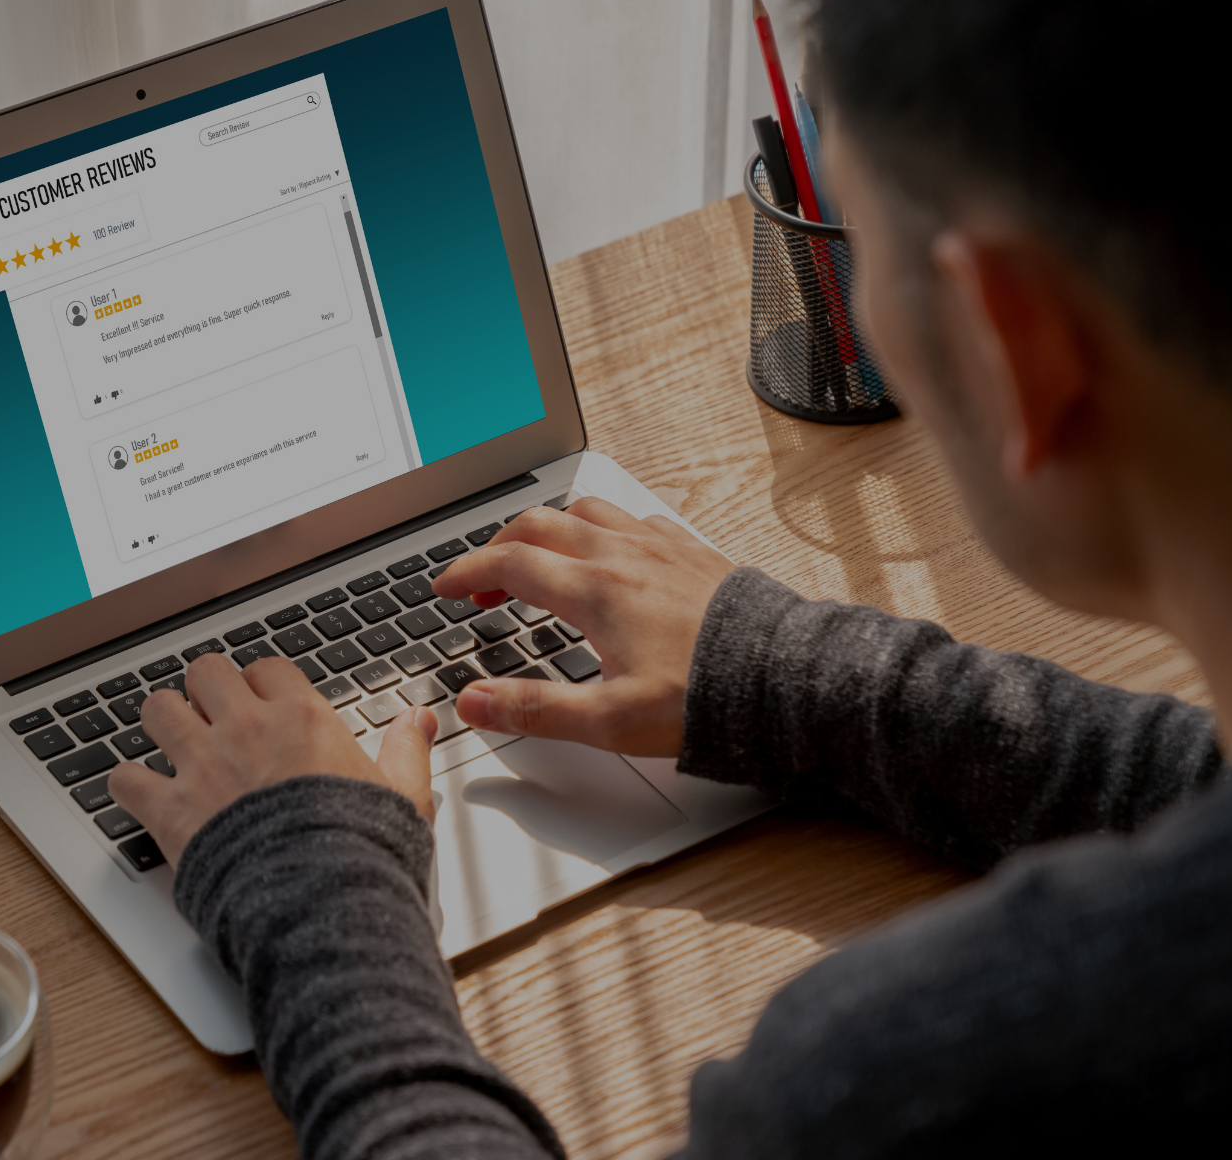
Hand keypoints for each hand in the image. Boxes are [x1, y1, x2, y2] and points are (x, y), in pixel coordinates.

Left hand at [108, 652, 439, 861]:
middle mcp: (246, 729)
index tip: (261, 702)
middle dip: (204, 690)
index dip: (259, 683)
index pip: (266, 668)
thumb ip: (406, 752)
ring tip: (171, 741)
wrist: (321, 904)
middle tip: (211, 714)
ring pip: (157, 709)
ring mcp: (202, 764)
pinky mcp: (169, 808)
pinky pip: (124, 778)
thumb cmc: (363, 854)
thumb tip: (418, 719)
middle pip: (205, 672)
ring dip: (162, 723)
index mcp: (302, 718)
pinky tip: (141, 793)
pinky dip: (128, 785)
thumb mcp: (404, 797)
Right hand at [431, 497, 734, 757]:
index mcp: (595, 591)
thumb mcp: (609, 721)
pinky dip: (603, 528)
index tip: (444, 587)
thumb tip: (473, 702)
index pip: (510, 563)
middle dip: (499, 545)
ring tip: (539, 558)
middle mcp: (623, 556)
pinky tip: (610, 554)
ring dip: (550, 528)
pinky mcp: (692, 551)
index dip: (466, 570)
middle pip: (539, 525)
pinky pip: (635, 519)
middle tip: (482, 579)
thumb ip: (534, 709)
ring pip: (587, 510)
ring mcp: (660, 547)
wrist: (786, 680)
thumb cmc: (707, 700)